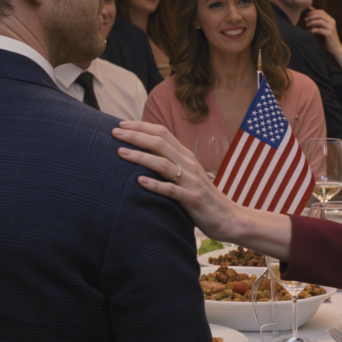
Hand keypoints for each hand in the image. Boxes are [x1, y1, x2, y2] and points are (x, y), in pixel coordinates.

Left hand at [112, 121, 239, 241]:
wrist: (228, 217)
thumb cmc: (203, 197)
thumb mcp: (188, 175)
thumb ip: (171, 164)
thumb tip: (147, 155)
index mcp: (186, 156)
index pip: (162, 132)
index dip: (141, 126)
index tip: (121, 124)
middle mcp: (188, 164)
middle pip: (159, 143)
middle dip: (135, 136)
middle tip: (114, 132)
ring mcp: (191, 181)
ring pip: (162, 163)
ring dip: (140, 156)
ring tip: (120, 152)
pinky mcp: (192, 199)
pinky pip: (171, 190)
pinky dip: (155, 185)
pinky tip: (139, 181)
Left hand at [304, 7, 341, 55]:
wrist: (335, 48)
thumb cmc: (328, 38)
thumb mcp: (324, 28)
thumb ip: (319, 21)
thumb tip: (310, 14)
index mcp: (331, 20)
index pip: (322, 12)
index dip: (313, 12)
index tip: (306, 14)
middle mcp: (332, 22)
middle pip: (320, 15)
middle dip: (311, 16)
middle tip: (305, 19)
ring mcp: (331, 28)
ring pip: (320, 21)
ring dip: (312, 22)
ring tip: (306, 25)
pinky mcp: (329, 34)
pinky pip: (320, 30)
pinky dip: (313, 30)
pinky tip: (309, 31)